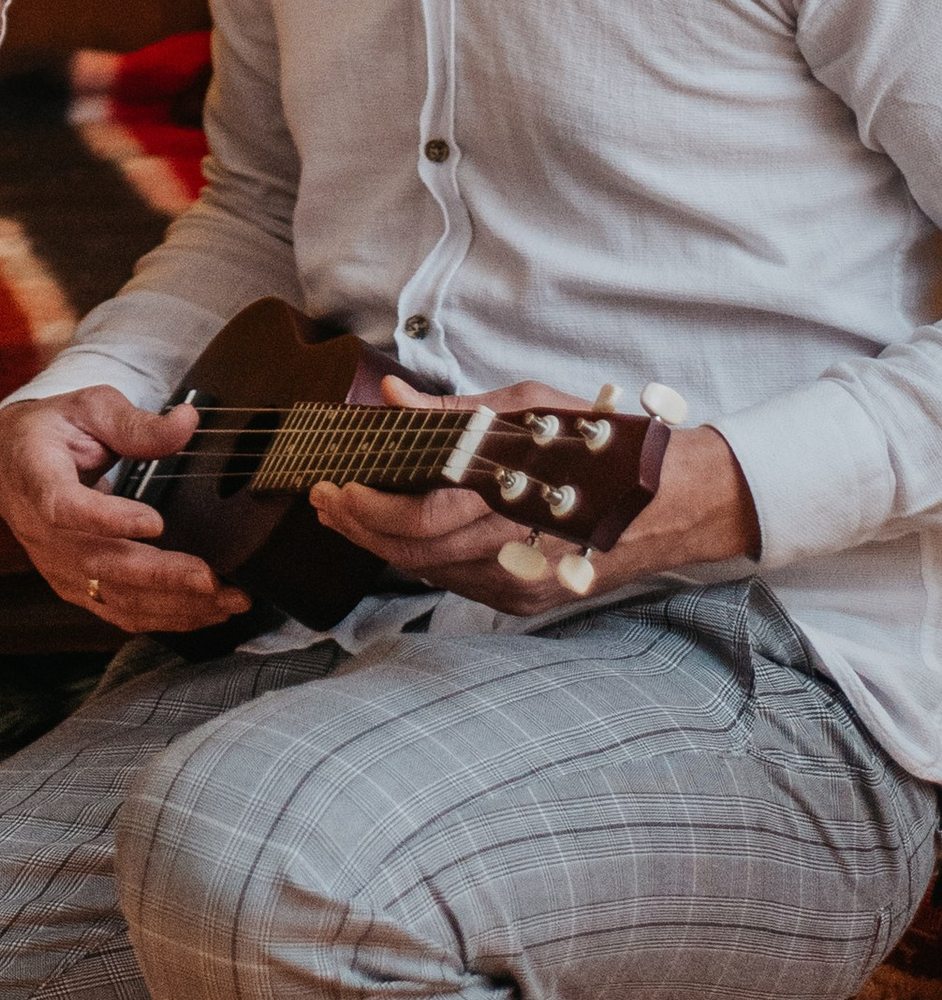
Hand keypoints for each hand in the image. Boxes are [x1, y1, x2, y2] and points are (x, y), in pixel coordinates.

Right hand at [0, 386, 252, 632]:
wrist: (15, 462)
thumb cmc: (55, 430)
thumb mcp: (90, 408)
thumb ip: (136, 422)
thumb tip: (188, 423)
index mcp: (35, 476)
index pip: (64, 507)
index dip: (108, 519)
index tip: (156, 523)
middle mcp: (40, 532)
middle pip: (99, 563)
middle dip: (160, 576)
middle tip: (211, 579)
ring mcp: (56, 565)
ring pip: (114, 597)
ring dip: (172, 604)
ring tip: (227, 600)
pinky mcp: (75, 587)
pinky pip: (119, 611)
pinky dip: (164, 617)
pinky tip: (204, 612)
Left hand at [310, 375, 761, 614]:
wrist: (673, 504)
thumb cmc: (603, 445)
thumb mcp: (530, 409)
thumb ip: (454, 414)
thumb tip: (392, 399)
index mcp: (511, 497)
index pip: (419, 516)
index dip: (368, 507)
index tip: (334, 485)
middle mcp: (514, 550)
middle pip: (412, 551)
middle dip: (359, 526)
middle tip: (325, 500)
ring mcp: (520, 583)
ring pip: (429, 571)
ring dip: (381, 545)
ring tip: (348, 515)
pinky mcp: (526, 600)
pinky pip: (457, 583)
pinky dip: (421, 560)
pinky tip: (398, 537)